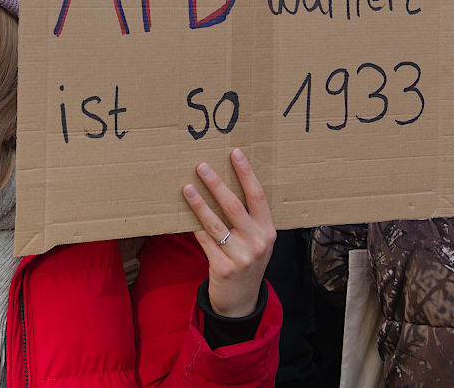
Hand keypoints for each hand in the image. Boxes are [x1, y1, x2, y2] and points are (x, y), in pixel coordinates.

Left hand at [183, 148, 275, 317]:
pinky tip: (185, 216)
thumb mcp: (256, 241)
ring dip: (199, 203)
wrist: (241, 301)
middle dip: (216, 183)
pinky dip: (195, 227)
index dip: (246, 173)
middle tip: (201, 166)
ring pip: (215, 223)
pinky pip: (205, 241)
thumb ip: (248, 219)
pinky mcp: (223, 268)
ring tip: (187, 187)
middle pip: (234, 206)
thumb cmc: (247, 262)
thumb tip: (223, 185)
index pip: (257, 195)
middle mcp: (258, 242)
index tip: (235, 153)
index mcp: (268, 230)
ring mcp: (241, 257)